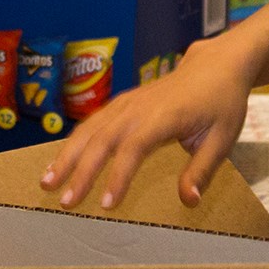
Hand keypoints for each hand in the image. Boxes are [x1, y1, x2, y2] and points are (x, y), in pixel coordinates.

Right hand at [41, 39, 253, 208]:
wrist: (215, 65)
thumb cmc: (221, 102)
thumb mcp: (222, 138)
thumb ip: (202, 170)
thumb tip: (188, 201)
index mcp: (165, 116)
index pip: (134, 148)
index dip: (118, 176)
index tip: (106, 204)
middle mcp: (140, 107)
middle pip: (102, 140)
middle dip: (80, 172)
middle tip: (64, 203)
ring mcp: (128, 103)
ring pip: (90, 129)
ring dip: (66, 156)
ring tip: (46, 183)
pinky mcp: (123, 103)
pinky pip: (93, 122)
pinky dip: (74, 142)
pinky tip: (60, 162)